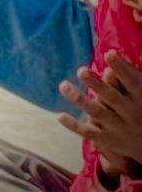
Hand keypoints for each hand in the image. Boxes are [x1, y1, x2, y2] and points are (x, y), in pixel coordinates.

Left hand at [58, 52, 141, 175]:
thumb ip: (130, 75)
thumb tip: (112, 52)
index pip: (132, 81)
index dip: (122, 68)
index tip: (109, 53)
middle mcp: (130, 113)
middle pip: (111, 97)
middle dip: (96, 84)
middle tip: (81, 70)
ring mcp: (118, 127)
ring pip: (97, 112)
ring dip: (79, 99)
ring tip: (63, 85)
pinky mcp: (107, 139)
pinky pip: (88, 132)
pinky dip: (74, 125)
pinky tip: (59, 115)